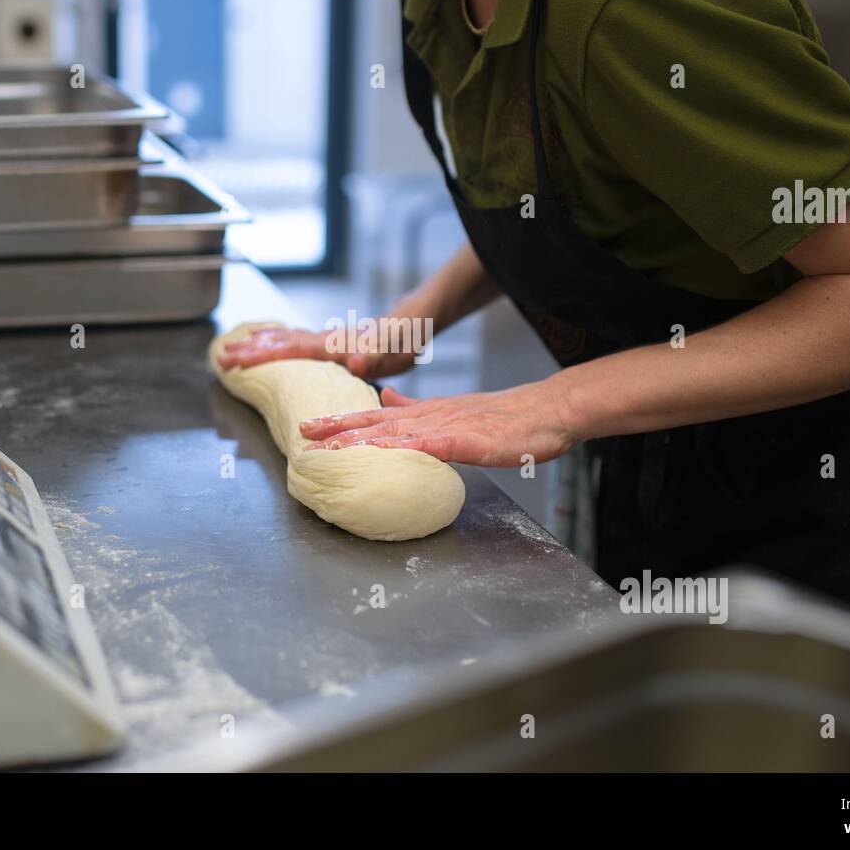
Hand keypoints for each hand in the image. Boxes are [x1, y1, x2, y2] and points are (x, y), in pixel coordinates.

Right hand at [217, 325, 417, 378]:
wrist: (413, 322)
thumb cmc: (405, 340)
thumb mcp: (394, 352)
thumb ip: (375, 356)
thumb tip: (355, 361)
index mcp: (334, 345)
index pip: (291, 350)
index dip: (262, 355)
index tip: (236, 359)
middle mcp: (325, 339)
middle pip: (280, 342)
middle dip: (250, 349)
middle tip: (221, 355)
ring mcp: (327, 338)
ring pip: (285, 338)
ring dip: (259, 343)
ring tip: (233, 346)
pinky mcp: (331, 341)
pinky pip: (296, 340)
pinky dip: (276, 339)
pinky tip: (269, 341)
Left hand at [299, 379, 578, 467]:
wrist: (546, 410)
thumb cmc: (505, 417)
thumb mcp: (452, 410)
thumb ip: (415, 407)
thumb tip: (384, 397)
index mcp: (425, 412)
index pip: (375, 416)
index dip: (341, 421)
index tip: (309, 427)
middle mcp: (430, 416)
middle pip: (377, 423)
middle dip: (338, 429)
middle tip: (303, 433)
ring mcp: (449, 427)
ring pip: (398, 434)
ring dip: (364, 439)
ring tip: (333, 446)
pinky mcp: (470, 441)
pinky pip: (437, 445)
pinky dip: (412, 448)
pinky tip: (392, 452)